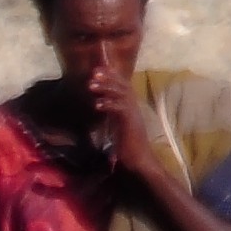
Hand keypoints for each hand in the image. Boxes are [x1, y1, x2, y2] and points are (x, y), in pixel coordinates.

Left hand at [89, 77, 177, 193]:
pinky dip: (109, 105)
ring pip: (121, 95)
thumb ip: (112, 115)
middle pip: (123, 86)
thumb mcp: (117, 126)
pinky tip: (97, 104)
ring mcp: (133, 114)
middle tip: (94, 71)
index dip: (112, 78)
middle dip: (109, 78)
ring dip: (106, 88)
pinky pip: (120, 110)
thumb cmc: (127, 146)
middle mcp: (133, 107)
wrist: (139, 159)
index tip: (99, 71)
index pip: (122, 87)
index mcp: (130, 107)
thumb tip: (101, 106)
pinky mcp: (131, 123)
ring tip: (91, 84)